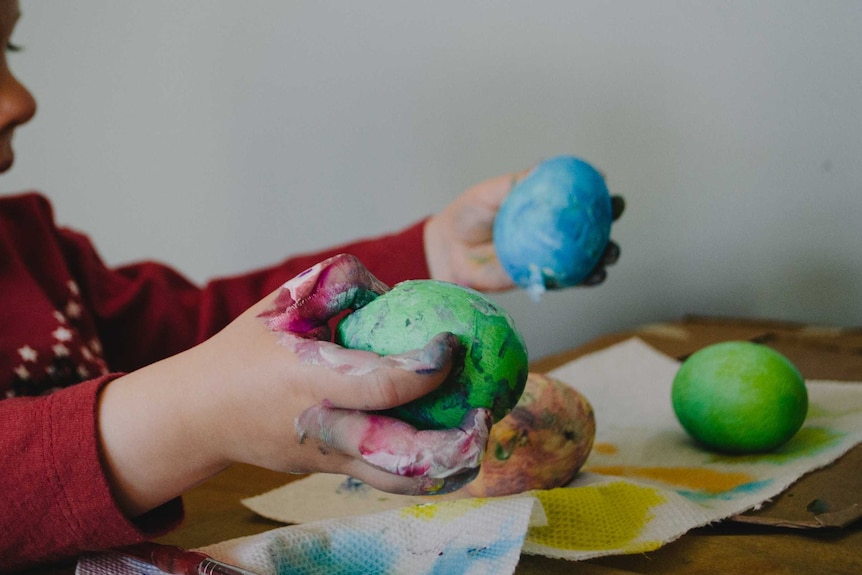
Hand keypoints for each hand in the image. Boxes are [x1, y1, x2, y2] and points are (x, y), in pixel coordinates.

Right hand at [98, 255, 490, 517]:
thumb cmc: (245, 351)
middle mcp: (323, 428)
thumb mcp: (284, 302)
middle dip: (453, 444)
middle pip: (400, 455)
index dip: (427, 368)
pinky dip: (425, 470)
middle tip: (485, 414)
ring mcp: (328, 459)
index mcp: (309, 381)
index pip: (382, 386)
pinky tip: (452, 447)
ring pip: (399, 481)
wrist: (201, 414)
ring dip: (448, 468)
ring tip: (480, 440)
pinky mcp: (332, 472)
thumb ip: (340, 284)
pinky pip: (387, 478)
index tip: (451, 344)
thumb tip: (399, 290)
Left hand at [424, 167, 624, 290]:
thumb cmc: (470, 214)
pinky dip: (584, 279)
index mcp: (544, 206)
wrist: (449, 248)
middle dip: (609, 223)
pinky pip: (568, 280)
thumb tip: (545, 166)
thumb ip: (518, 183)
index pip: (578, 198)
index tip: (607, 186)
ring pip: (586, 256)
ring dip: (605, 255)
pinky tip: (594, 276)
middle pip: (590, 227)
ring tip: (610, 253)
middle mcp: (551, 231)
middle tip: (614, 217)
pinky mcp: (541, 278)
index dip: (597, 192)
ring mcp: (548, 255)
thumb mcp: (492, 192)